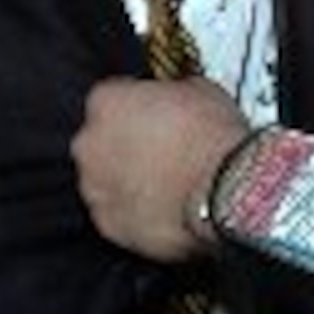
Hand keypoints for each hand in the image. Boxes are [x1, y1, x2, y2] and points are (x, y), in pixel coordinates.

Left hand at [73, 76, 249, 261]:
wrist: (224, 192)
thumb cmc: (212, 139)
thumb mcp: (199, 89)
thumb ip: (170, 94)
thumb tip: (176, 99)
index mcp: (106, 101)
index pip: (112, 99)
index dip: (138, 109)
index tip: (156, 117)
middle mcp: (89, 143)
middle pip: (100, 142)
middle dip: (125, 146)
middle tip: (161, 153)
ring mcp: (94, 187)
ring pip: (104, 181)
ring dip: (127, 181)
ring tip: (165, 185)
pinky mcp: (108, 223)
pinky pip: (116, 215)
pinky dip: (134, 213)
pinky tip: (163, 209)